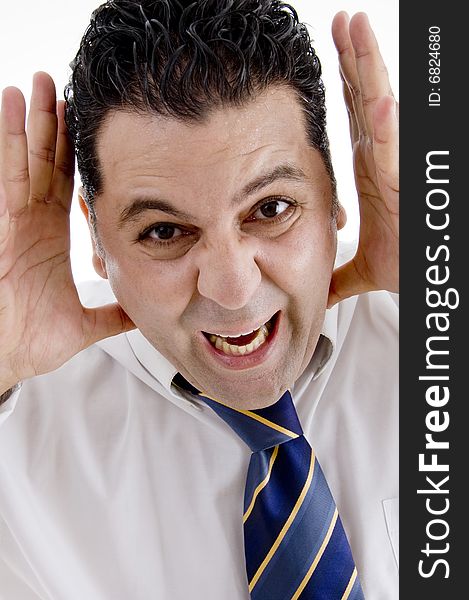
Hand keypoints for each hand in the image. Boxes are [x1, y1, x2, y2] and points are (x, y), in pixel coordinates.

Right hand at [0, 72, 134, 393]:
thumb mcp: (85, 324)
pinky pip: (5, 176)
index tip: (91, 126)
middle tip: (62, 85)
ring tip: (36, 83)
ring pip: (23, 160)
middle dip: (52, 125)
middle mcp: (30, 223)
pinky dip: (9, 143)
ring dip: (30, 121)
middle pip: (44, 163)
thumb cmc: (29, 342)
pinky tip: (12, 108)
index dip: (75, 155)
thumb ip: (113, 314)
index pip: (65, 185)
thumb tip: (143, 311)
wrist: (2, 359)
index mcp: (51, 238)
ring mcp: (11, 220)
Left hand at [328, 12, 398, 306]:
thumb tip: (318, 287)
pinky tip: (380, 99)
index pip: (357, 113)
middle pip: (367, 98)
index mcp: (371, 167)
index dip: (345, 78)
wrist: (422, 280)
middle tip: (342, 19)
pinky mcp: (406, 186)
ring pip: (382, 111)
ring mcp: (396, 167)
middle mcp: (384, 159)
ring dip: (369, 70)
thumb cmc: (405, 264)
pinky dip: (389, 127)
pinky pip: (395, 152)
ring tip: (357, 28)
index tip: (333, 45)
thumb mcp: (362, 265)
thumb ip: (339, 270)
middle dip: (354, 56)